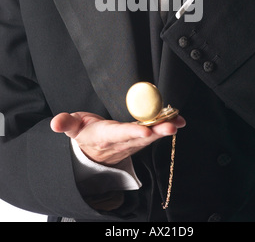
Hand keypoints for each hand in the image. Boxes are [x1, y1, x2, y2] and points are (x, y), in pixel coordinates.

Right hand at [51, 112, 185, 165]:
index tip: (145, 132)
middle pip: (140, 137)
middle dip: (156, 132)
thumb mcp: (72, 128)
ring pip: (150, 137)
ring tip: (179, 121)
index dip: (132, 133)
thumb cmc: (84, 134)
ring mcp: (132, 143)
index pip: (119, 135)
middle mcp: (121, 142)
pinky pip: (153, 134)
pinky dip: (166, 127)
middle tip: (172, 125)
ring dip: (165, 129)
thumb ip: (65, 123)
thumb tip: (55, 122)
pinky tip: (179, 120)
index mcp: (104, 137)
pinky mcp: (139, 140)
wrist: (92, 153)